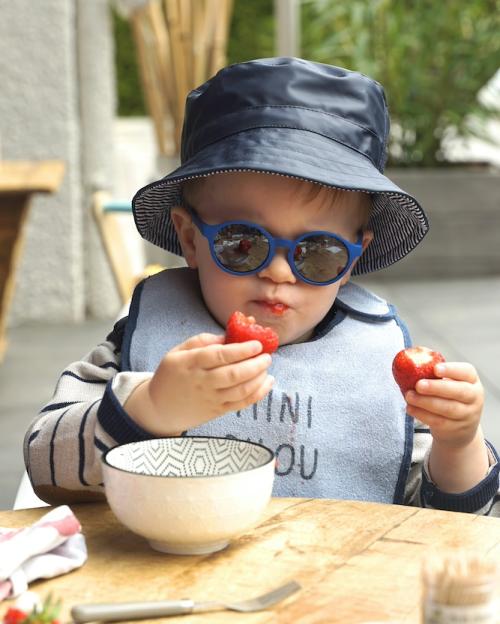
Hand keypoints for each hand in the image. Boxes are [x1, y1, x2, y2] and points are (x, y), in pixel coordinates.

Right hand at [126, 333, 273, 435]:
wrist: (159, 408)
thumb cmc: (171, 375)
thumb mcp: (177, 352)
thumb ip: (202, 341)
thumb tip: (230, 335)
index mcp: (190, 363)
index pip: (219, 355)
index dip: (241, 349)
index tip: (257, 344)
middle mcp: (201, 382)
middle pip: (233, 374)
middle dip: (255, 364)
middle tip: (267, 355)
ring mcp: (210, 399)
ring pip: (240, 390)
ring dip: (259, 378)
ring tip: (267, 366)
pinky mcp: (217, 412)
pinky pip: (241, 404)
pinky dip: (258, 394)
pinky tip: (267, 382)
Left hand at [405, 362, 483, 448]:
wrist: (460, 427)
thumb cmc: (449, 397)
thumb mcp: (450, 384)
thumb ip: (435, 374)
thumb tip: (410, 362)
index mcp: (472, 380)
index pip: (466, 372)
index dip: (451, 370)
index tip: (435, 369)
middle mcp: (474, 397)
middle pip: (459, 391)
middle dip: (436, 387)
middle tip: (418, 385)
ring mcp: (467, 414)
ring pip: (447, 408)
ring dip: (425, 402)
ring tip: (409, 396)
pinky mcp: (456, 428)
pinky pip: (438, 421)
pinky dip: (422, 414)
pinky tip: (410, 408)